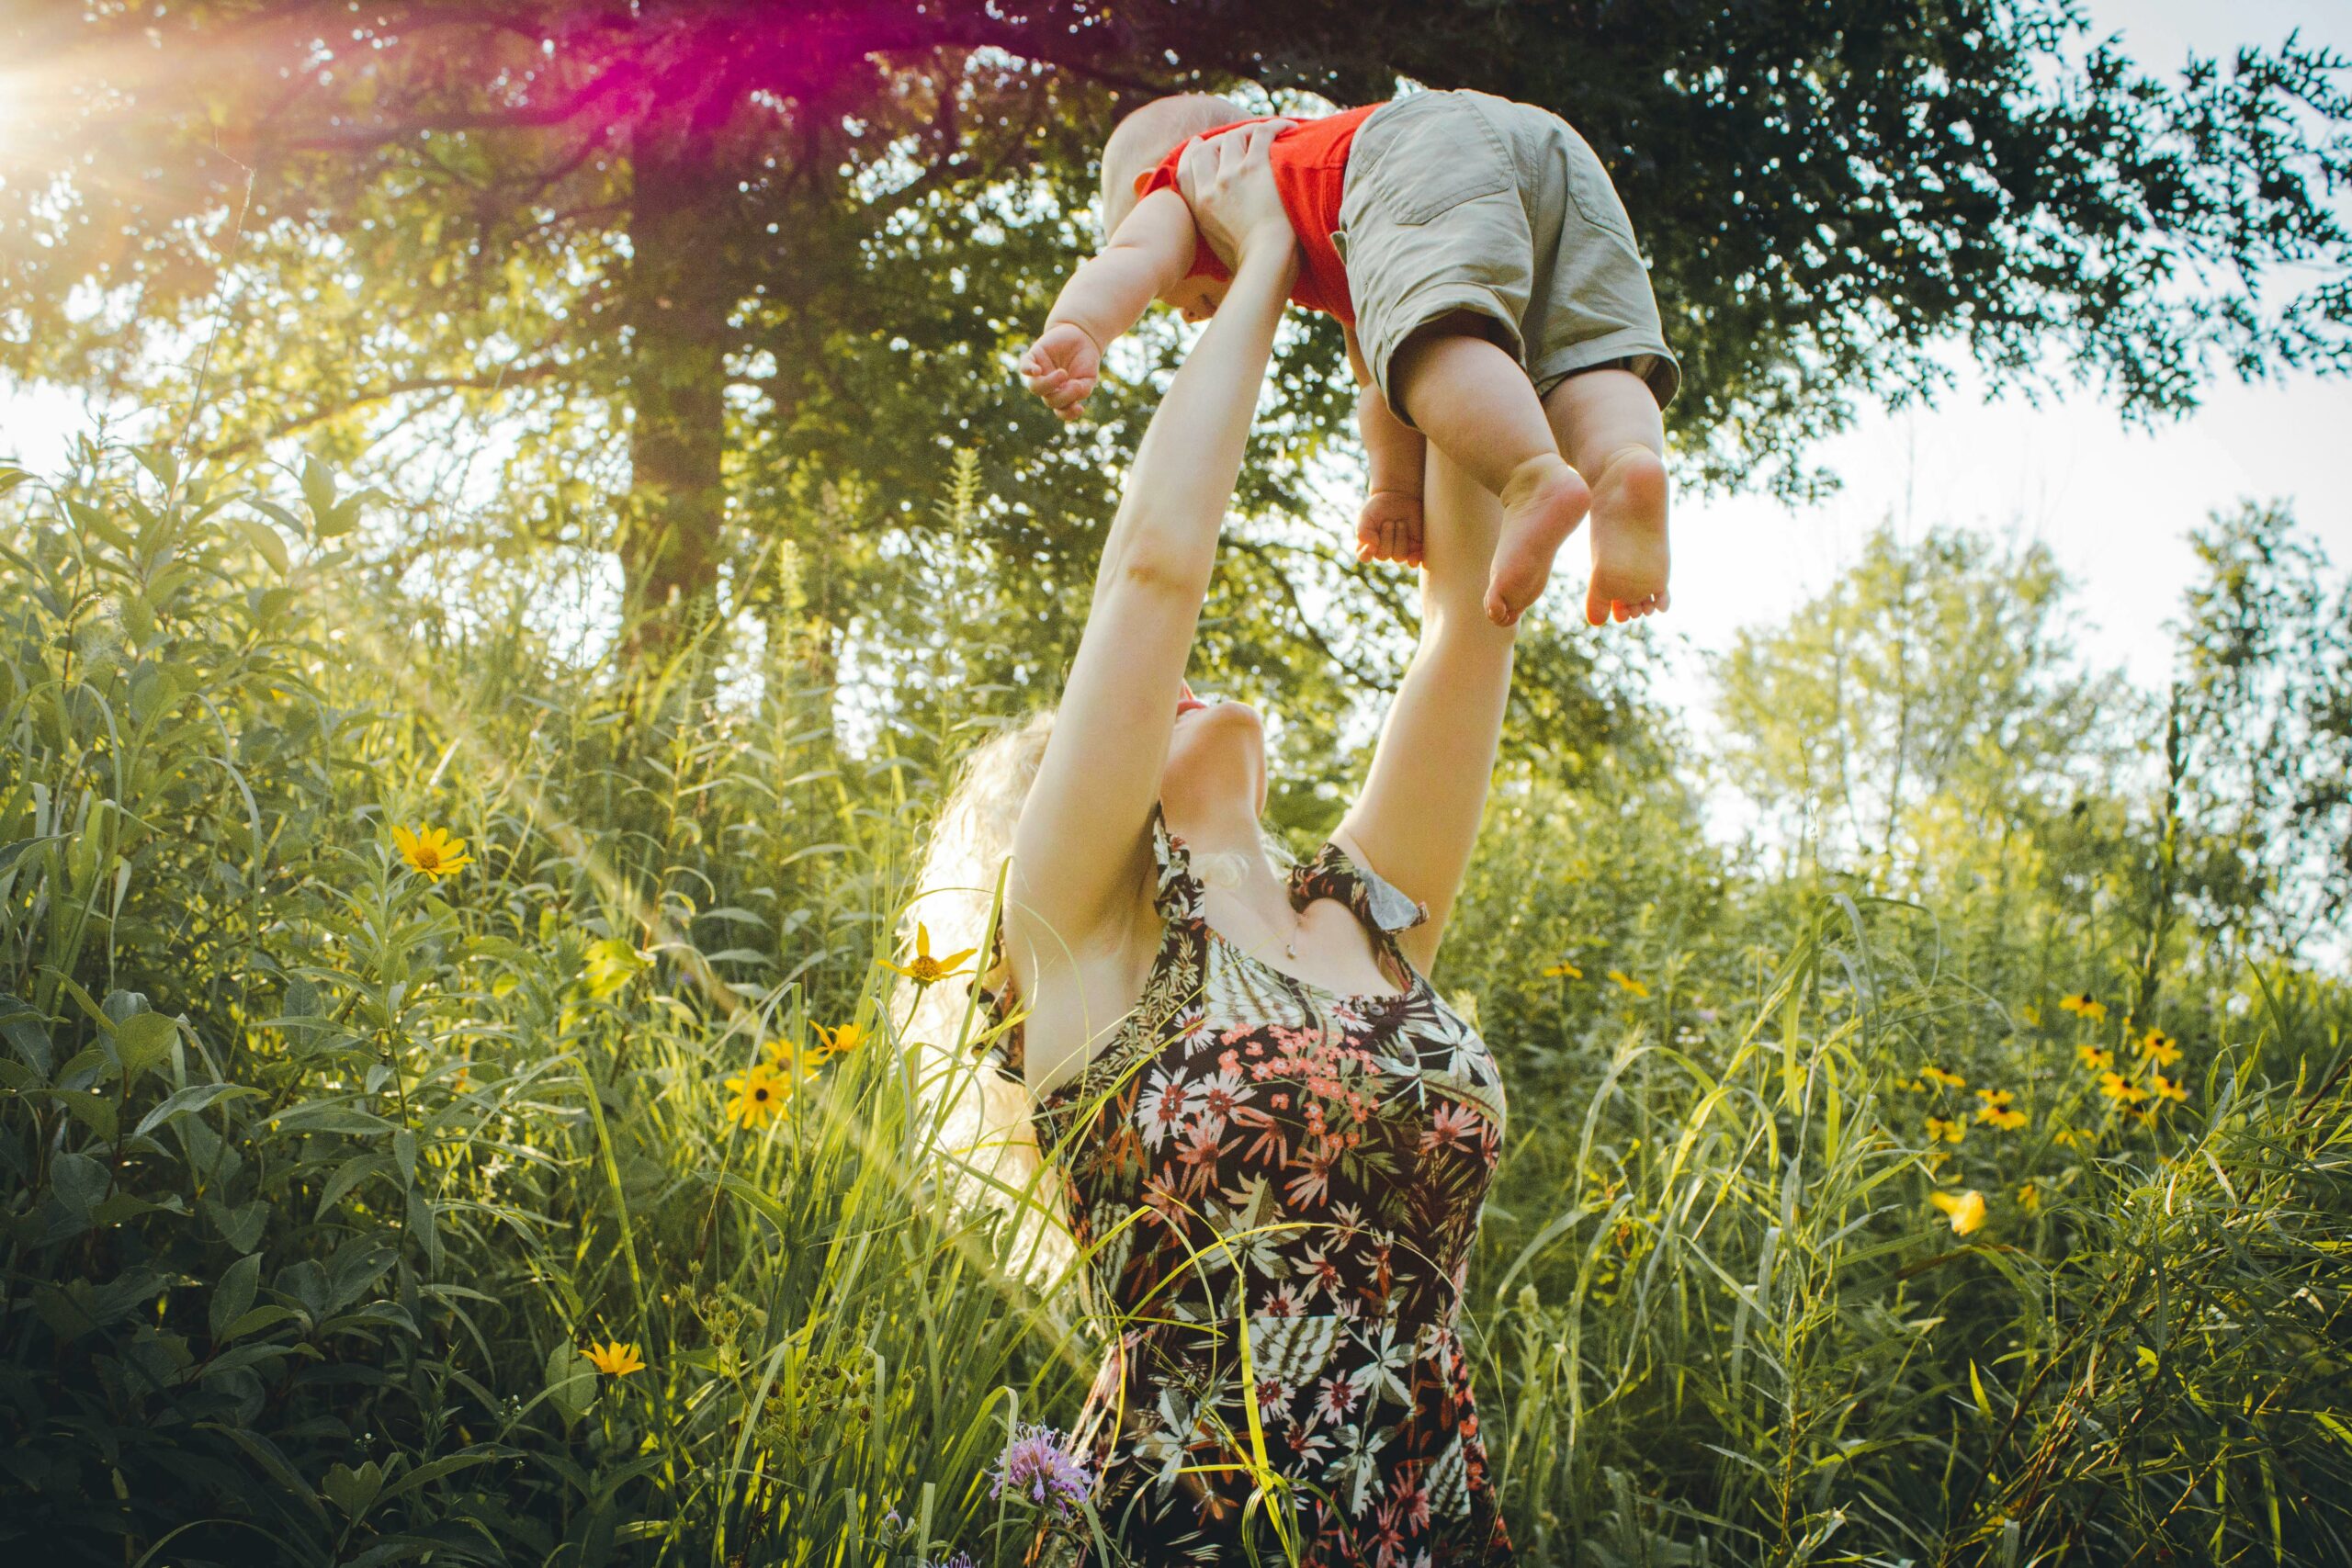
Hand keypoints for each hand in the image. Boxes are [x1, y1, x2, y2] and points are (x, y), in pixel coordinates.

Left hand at [1019, 322, 1102, 421]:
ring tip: (1063, 373)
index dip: (1068, 414)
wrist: (1081, 336)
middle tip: (1076, 383)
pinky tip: (1037, 371)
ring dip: (1049, 384)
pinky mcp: (1033, 357)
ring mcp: (1040, 373)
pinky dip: (1028, 369)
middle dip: (1063, 395)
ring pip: (1035, 388)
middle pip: (1049, 401)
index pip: (1061, 411)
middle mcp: (1048, 387)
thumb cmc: (1085, 361)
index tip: (1079, 408)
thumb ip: (1082, 390)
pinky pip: (1024, 367)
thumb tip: (1073, 391)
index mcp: (1062, 395)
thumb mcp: (1089, 378)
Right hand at [1176, 120, 1297, 271]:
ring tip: (1267, 133)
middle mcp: (1212, 186)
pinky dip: (1275, 126)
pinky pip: (1261, 133)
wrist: (1266, 262)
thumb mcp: (1219, 247)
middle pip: (1206, 148)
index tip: (1197, 143)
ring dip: (1249, 132)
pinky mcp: (1255, 167)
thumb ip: (1215, 229)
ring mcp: (1232, 174)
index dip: (1191, 153)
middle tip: (1237, 135)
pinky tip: (1289, 128)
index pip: (1186, 170)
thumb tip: (1224, 229)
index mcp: (1200, 206)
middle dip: (1219, 139)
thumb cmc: (1251, 264)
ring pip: (1233, 137)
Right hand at [1357, 488, 1425, 566]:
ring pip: (1399, 556)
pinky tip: (1415, 555)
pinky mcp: (1414, 547)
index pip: (1364, 556)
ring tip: (1401, 523)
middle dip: (1387, 538)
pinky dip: (1415, 560)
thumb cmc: (1380, 507)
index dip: (1366, 554)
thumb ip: (1363, 531)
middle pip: (1383, 555)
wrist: (1400, 496)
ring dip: (1400, 539)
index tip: (1372, 545)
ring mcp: (1399, 550)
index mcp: (1368, 543)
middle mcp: (1383, 550)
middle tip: (1389, 522)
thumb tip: (1371, 545)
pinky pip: (1414, 560)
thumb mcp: (1367, 515)